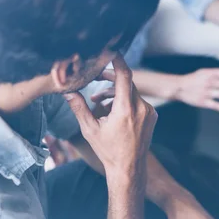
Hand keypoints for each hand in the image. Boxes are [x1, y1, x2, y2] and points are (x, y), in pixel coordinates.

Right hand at [64, 58, 157, 174]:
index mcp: (126, 109)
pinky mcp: (152, 116)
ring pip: (132, 92)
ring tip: (98, 102)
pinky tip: (111, 111)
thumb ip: (79, 108)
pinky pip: (138, 101)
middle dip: (111, 78)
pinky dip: (125, 101)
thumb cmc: (108, 151)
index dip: (118, 61)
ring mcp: (149, 112)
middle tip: (96, 76)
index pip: (125, 76)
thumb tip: (67, 92)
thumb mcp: (90, 130)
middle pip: (127, 83)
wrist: (129, 168)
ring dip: (115, 93)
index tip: (111, 50)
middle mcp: (141, 108)